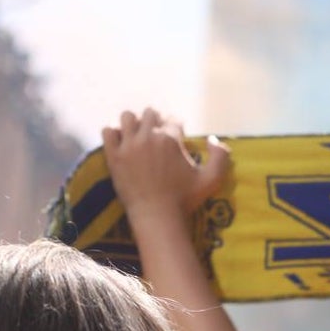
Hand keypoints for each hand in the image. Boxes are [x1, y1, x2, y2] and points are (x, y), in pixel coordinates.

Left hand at [103, 109, 229, 219]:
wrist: (158, 217)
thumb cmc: (186, 199)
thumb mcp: (212, 179)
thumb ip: (221, 156)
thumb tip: (212, 138)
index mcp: (171, 139)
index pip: (173, 119)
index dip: (177, 127)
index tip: (178, 137)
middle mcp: (148, 136)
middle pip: (150, 113)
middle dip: (156, 122)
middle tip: (158, 137)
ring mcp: (128, 145)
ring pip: (127, 117)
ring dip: (134, 123)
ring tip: (139, 136)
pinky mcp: (113, 156)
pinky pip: (108, 131)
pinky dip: (114, 133)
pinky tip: (122, 143)